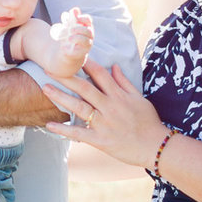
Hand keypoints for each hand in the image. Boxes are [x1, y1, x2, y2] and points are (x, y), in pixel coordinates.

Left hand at [27, 8, 94, 77]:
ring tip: (69, 38)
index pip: (88, 21)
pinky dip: (70, 49)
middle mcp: (88, 38)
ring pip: (87, 42)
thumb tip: (75, 9)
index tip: (76, 17)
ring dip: (78, 38)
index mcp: (85, 29)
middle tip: (71, 29)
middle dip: (80, 29)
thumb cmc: (68, 38)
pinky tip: (64, 47)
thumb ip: (71, 18)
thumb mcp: (68, 26)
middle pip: (89, 31)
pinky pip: (77, 52)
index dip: (83, 18)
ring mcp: (85, 47)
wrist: (64, 54)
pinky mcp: (78, 55)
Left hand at [41, 62, 168, 168]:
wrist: (156, 146)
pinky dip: (64, 130)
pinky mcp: (100, 140)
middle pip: (85, 88)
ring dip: (61, 97)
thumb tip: (114, 66)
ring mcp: (103, 123)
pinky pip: (79, 133)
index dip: (86, 64)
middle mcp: (109, 107)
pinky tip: (49, 125)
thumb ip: (124, 82)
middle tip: (49, 68)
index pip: (100, 75)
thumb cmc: (149, 122)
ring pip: (79, 107)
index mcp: (119, 96)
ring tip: (45, 88)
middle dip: (66, 77)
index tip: (72, 56)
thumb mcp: (139, 98)